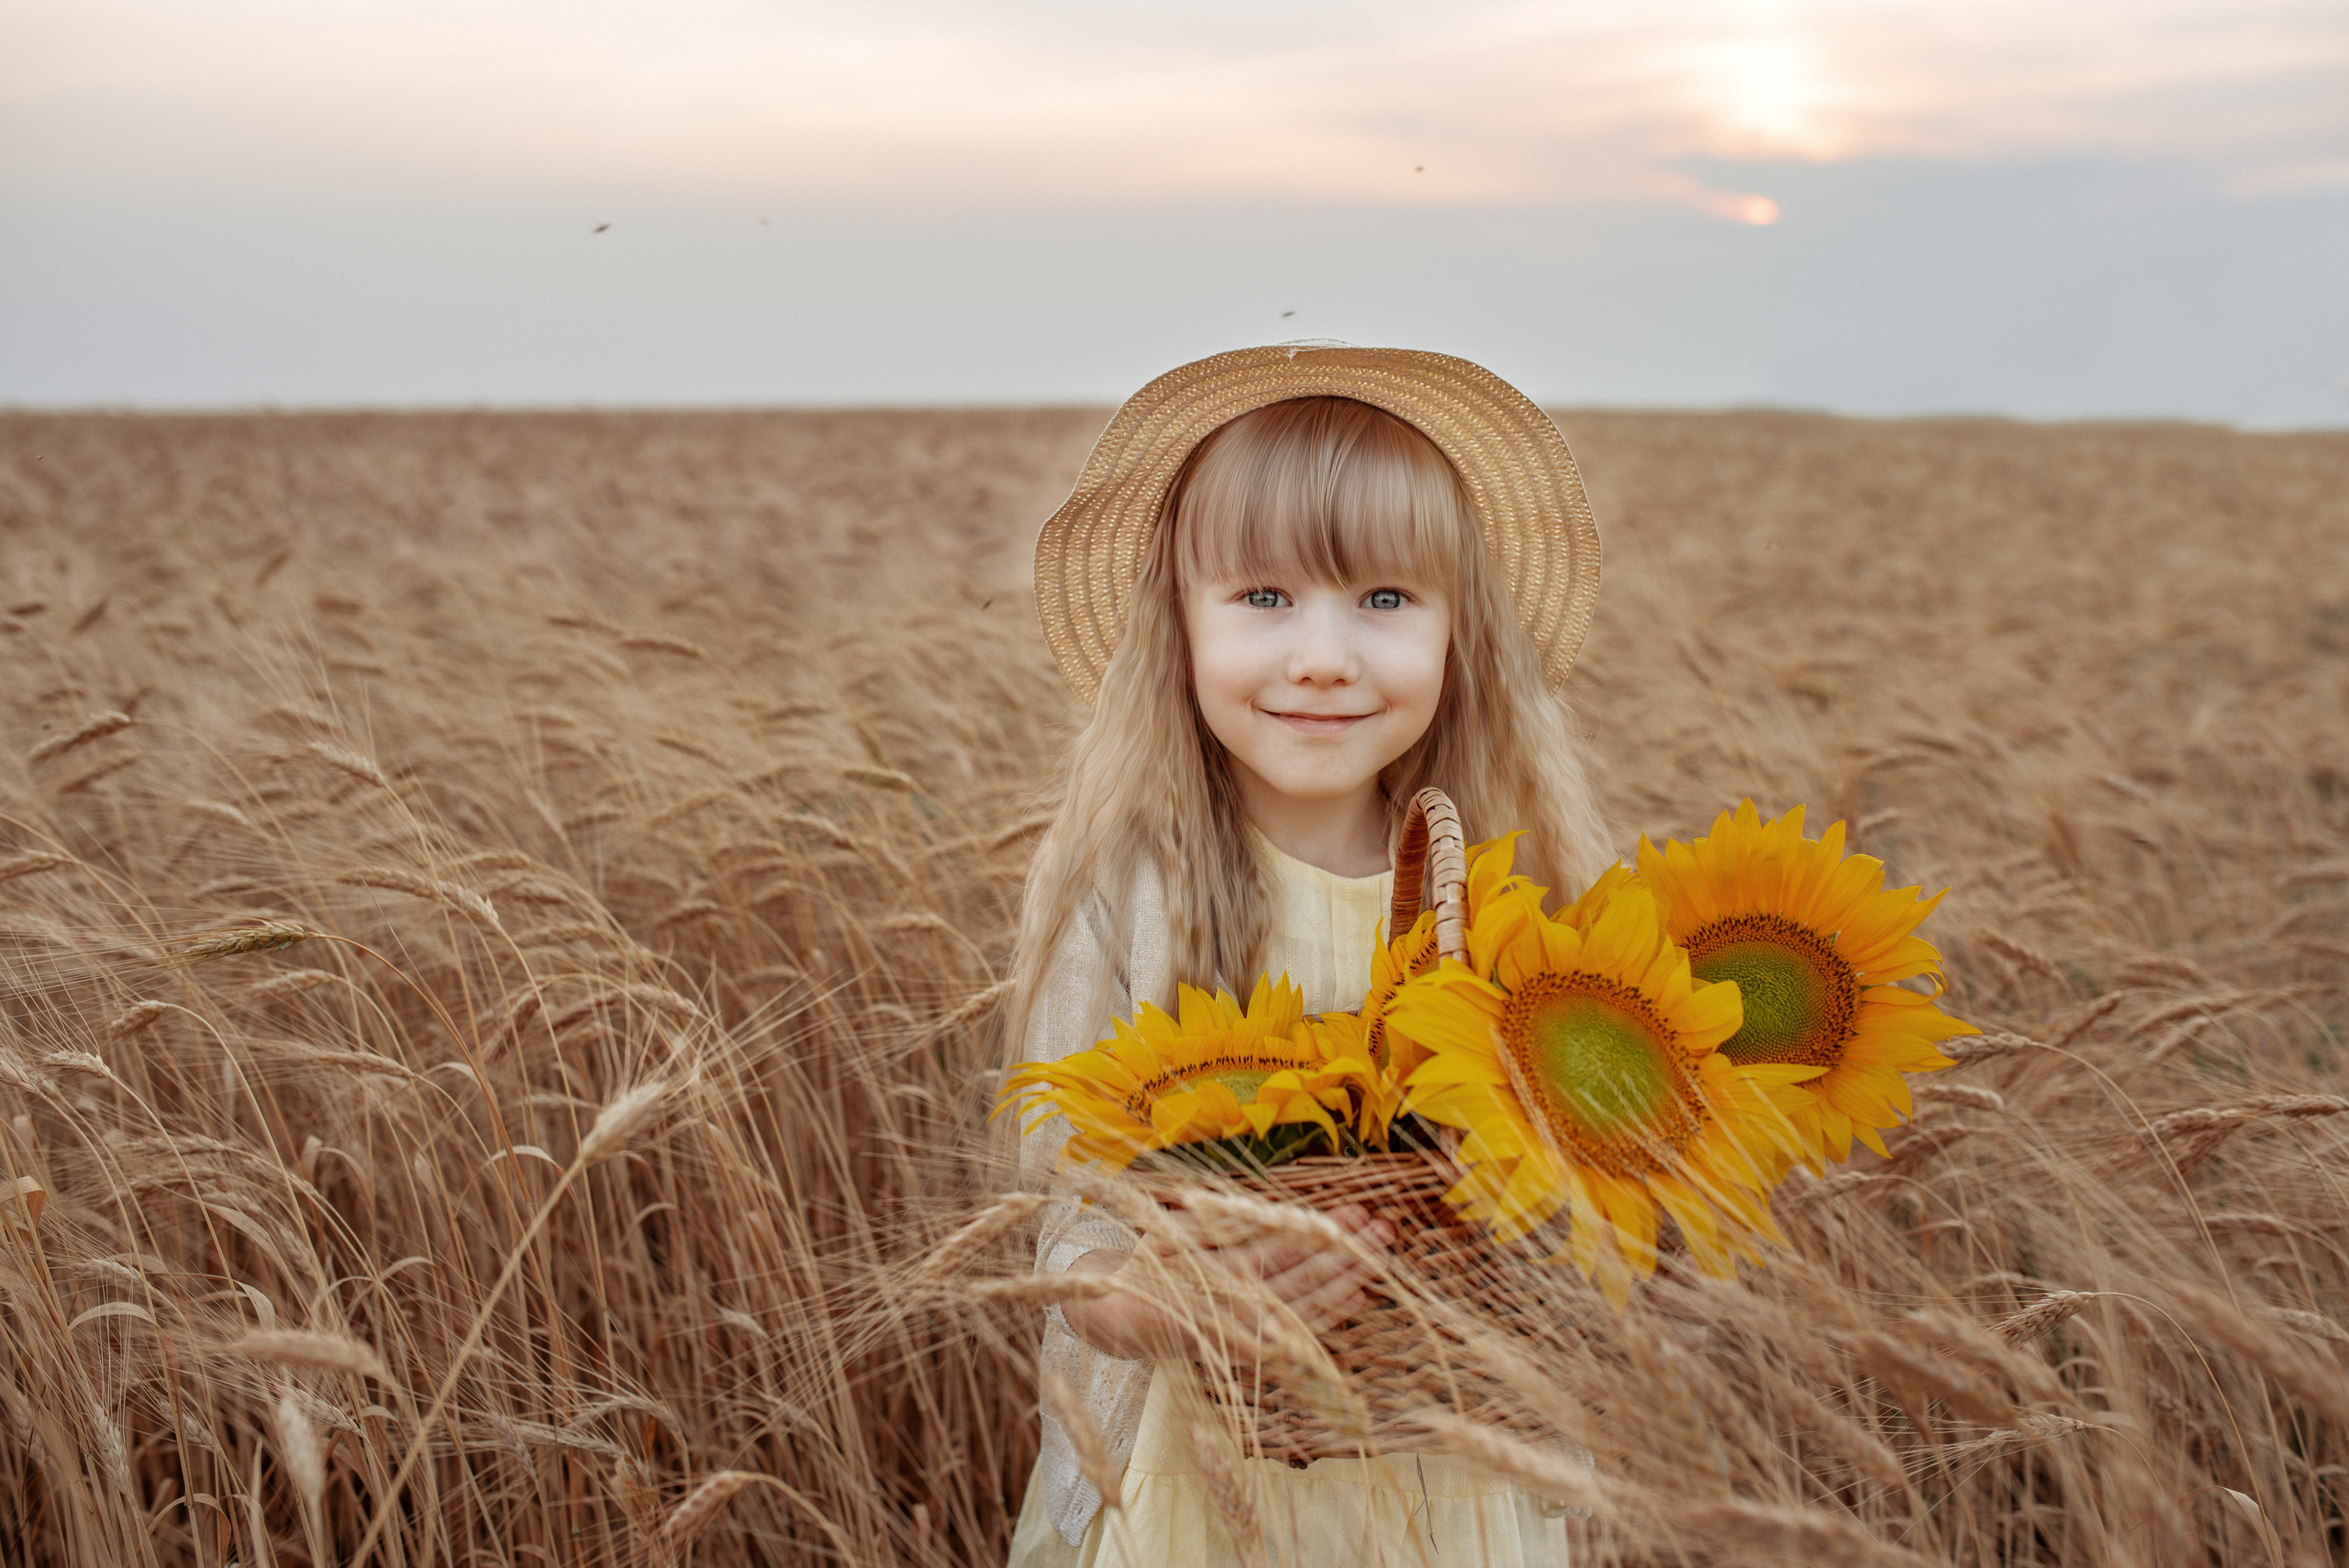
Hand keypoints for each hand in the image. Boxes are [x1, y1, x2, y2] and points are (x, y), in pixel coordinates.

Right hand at [1059, 1203, 1394, 1361]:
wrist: (1123, 1321)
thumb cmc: (1152, 1267)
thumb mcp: (1168, 1235)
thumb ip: (1215, 1226)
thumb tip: (1263, 1210)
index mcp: (1212, 1274)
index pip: (1279, 1249)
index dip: (1320, 1231)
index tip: (1355, 1210)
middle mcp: (1234, 1308)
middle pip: (1303, 1277)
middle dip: (1347, 1252)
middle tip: (1385, 1228)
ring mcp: (1246, 1334)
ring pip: (1307, 1306)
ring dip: (1348, 1280)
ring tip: (1383, 1256)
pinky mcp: (1253, 1352)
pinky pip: (1298, 1334)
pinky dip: (1330, 1315)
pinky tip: (1358, 1296)